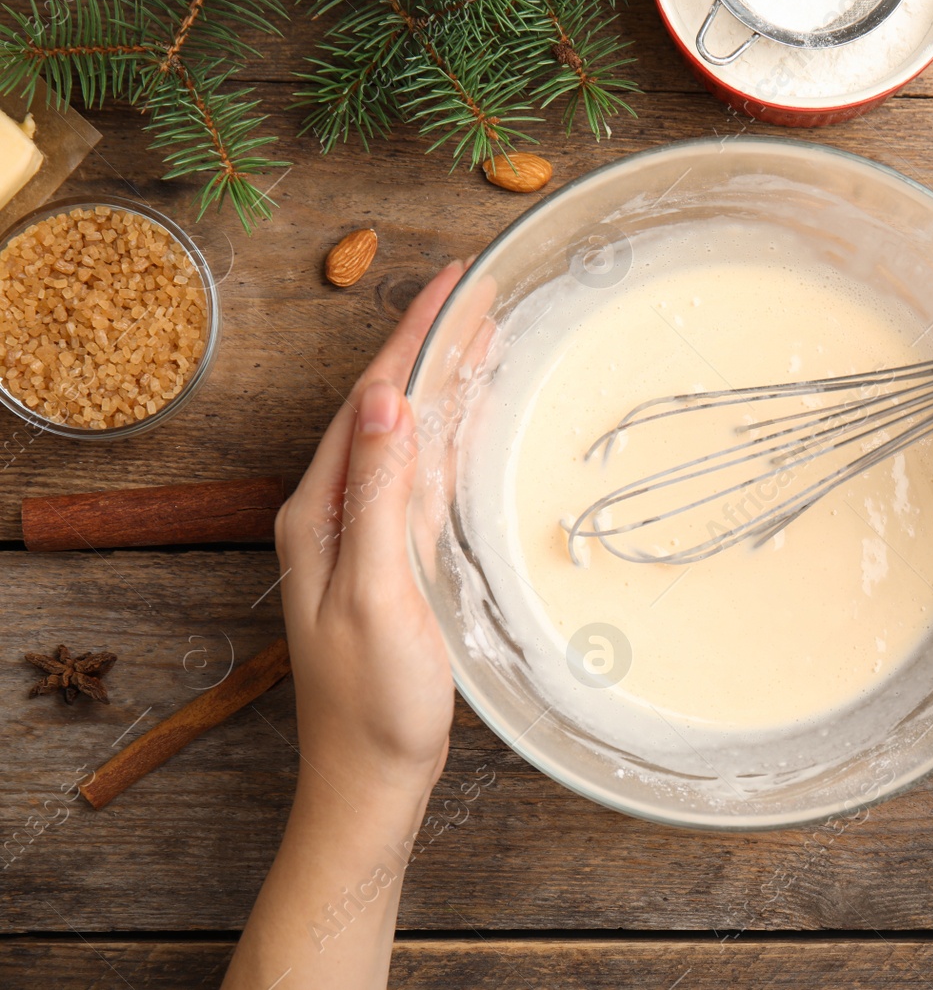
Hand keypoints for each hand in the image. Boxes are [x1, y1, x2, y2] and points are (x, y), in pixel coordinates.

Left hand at [273, 261, 466, 796]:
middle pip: (386, 407)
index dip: (412, 336)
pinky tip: (470, 420)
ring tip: (483, 336)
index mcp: (320, 512)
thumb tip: (385, 401)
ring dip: (441, 383)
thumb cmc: (373, 701)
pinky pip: (421, 476)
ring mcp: (363, 537)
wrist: (370, 778)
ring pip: (406, 436)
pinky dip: (449, 435)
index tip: (453, 283)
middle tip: (480, 294)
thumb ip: (379, 495)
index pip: (370, 400)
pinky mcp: (393, 560)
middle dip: (430, 344)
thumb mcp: (378, 593)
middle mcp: (335, 514)